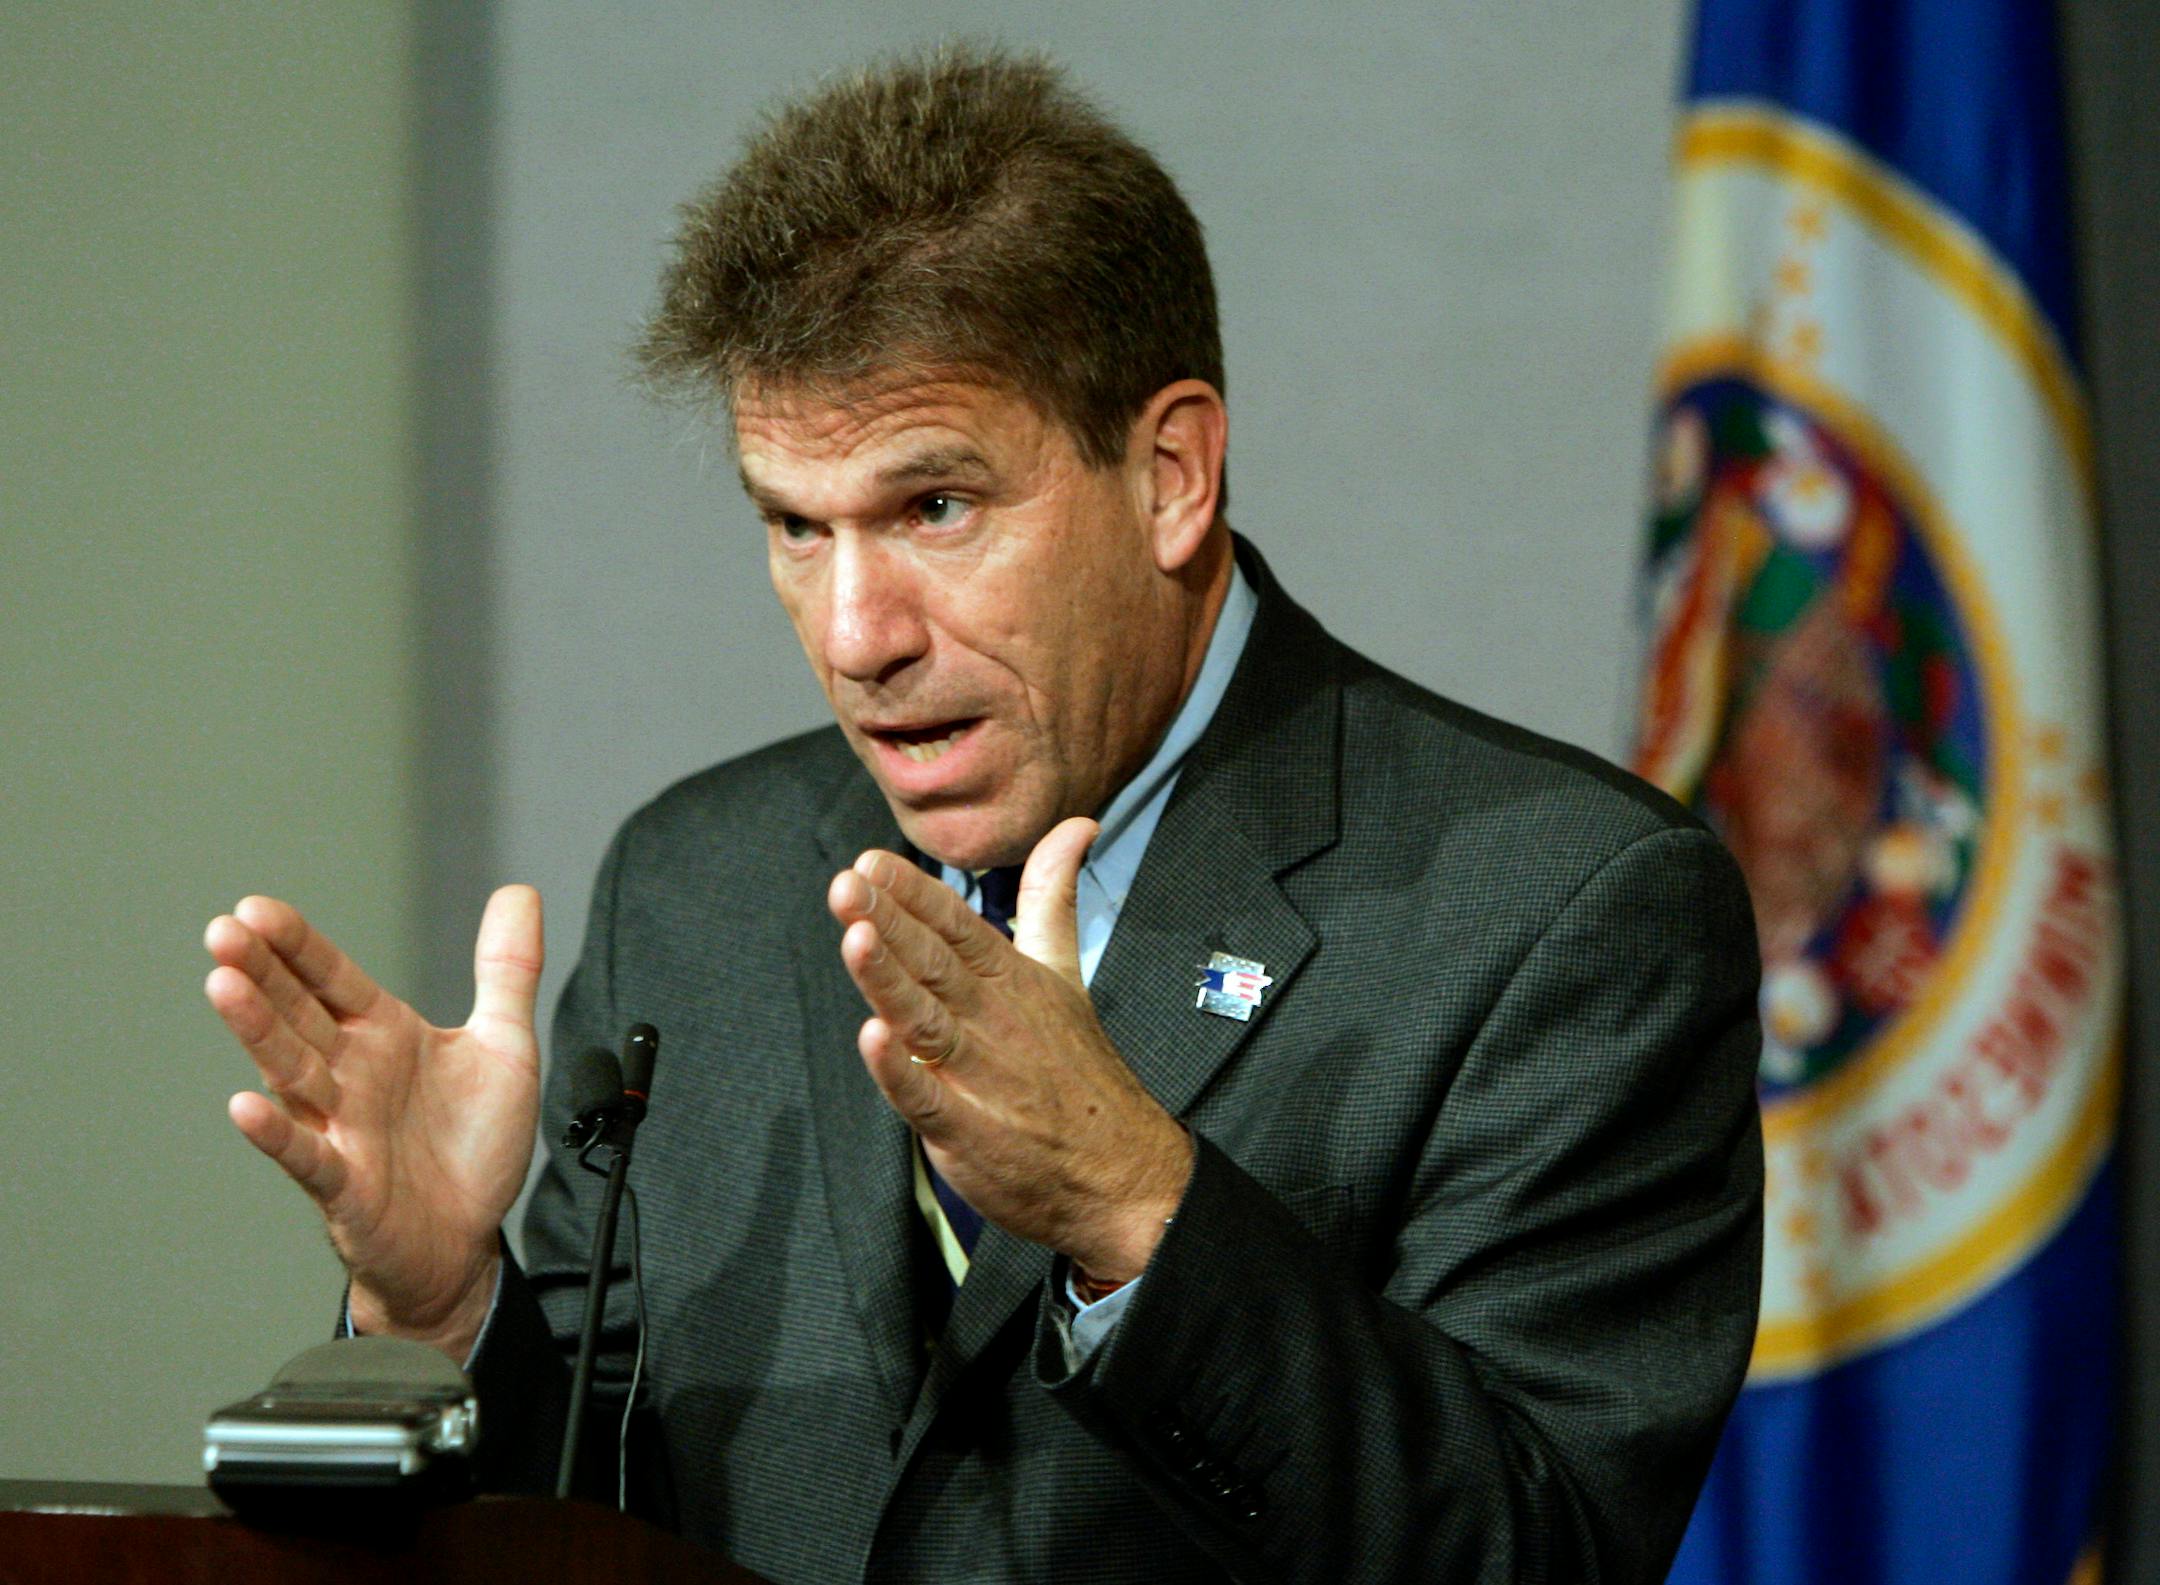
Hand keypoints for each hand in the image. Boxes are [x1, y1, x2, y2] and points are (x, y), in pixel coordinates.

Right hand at [203, 887, 543, 1358]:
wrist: (467, 1241)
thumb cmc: (472, 1145)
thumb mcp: (506, 1047)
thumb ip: (507, 971)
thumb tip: (518, 891)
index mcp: (384, 1036)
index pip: (331, 978)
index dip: (297, 944)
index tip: (256, 907)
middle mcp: (352, 1075)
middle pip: (299, 1014)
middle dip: (262, 972)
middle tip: (224, 931)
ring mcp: (341, 1128)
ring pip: (292, 1071)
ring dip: (257, 1031)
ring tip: (222, 985)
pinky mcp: (345, 1184)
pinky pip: (307, 1155)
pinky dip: (277, 1132)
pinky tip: (246, 1105)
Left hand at [827, 818, 1191, 1281]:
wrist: (1124, 1173)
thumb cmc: (1080, 1068)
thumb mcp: (1066, 971)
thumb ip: (1052, 898)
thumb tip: (1077, 825)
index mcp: (1014, 979)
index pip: (958, 926)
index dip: (914, 894)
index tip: (870, 862)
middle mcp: (997, 1021)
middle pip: (935, 965)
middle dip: (889, 922)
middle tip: (848, 883)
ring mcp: (984, 1077)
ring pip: (927, 1021)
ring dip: (889, 981)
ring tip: (856, 937)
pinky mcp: (971, 1132)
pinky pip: (929, 1098)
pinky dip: (900, 1072)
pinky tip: (872, 1038)